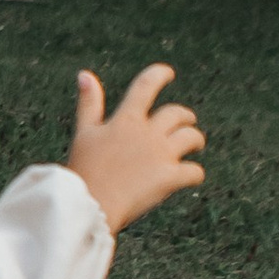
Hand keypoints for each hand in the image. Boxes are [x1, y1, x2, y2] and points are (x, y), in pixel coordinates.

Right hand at [66, 61, 204, 231]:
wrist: (90, 205)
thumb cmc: (83, 169)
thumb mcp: (84, 133)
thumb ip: (89, 104)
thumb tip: (85, 74)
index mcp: (126, 120)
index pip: (146, 86)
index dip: (159, 75)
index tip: (167, 73)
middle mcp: (147, 133)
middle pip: (177, 114)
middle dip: (185, 116)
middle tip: (186, 122)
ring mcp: (161, 155)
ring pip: (191, 138)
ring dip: (196, 140)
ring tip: (195, 146)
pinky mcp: (170, 178)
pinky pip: (194, 171)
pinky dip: (194, 173)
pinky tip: (191, 177)